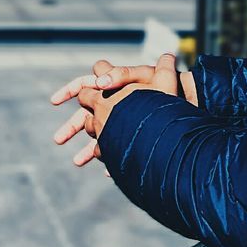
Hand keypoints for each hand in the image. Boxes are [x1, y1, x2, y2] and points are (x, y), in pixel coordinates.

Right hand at [51, 53, 190, 167]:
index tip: (57, 101)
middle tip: (58, 140)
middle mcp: (116, 101)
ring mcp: (123, 119)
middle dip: (72, 126)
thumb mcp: (147, 75)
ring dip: (87, 149)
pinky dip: (111, 157)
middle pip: (87, 114)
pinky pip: (116, 148)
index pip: (87, 84)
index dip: (71, 90)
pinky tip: (108, 171)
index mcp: (115, 84)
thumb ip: (123, 74)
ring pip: (99, 135)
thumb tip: (99, 79)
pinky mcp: (131, 135)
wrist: (190, 101)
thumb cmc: (170, 88)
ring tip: (77, 162)